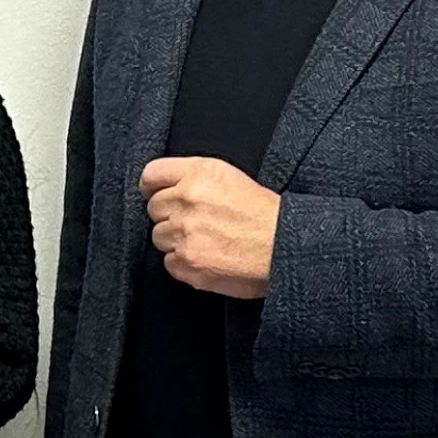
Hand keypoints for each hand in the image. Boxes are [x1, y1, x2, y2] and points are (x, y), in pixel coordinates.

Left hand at [139, 156, 279, 298]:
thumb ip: (194, 178)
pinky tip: (207, 258)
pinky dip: (183, 264)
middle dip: (169, 216)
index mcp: (199, 173)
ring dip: (175, 241)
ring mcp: (184, 232)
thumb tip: (165, 189)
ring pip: (159, 236)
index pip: (152, 174)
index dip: (152, 187)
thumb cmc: (265, 214)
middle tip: (194, 223)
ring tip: (205, 242)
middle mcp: (187, 199)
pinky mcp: (187, 262)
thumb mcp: (230, 177)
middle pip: (154, 208)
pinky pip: (168, 262)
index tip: (155, 194)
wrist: (286, 248)